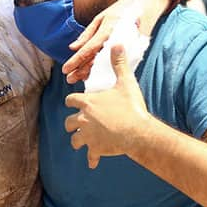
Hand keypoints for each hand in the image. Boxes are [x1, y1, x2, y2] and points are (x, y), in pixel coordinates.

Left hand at [63, 0, 166, 83]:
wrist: (146, 6)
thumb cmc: (120, 11)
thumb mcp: (101, 17)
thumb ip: (87, 34)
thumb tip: (72, 48)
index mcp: (108, 30)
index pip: (89, 49)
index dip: (76, 61)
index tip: (65, 70)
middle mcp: (116, 41)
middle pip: (96, 61)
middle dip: (81, 71)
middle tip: (69, 79)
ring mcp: (125, 48)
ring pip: (106, 65)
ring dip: (92, 73)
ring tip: (79, 79)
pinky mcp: (133, 52)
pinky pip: (116, 65)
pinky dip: (105, 71)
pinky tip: (96, 77)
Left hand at [64, 44, 151, 168]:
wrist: (137, 132)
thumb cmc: (131, 107)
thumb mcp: (125, 82)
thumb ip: (119, 64)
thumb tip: (116, 43)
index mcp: (87, 103)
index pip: (70, 100)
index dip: (72, 101)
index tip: (74, 102)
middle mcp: (83, 119)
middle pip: (68, 122)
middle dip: (72, 123)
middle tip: (77, 124)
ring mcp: (88, 136)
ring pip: (75, 140)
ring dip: (78, 140)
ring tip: (82, 142)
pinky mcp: (95, 149)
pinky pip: (90, 156)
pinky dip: (91, 159)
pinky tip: (92, 163)